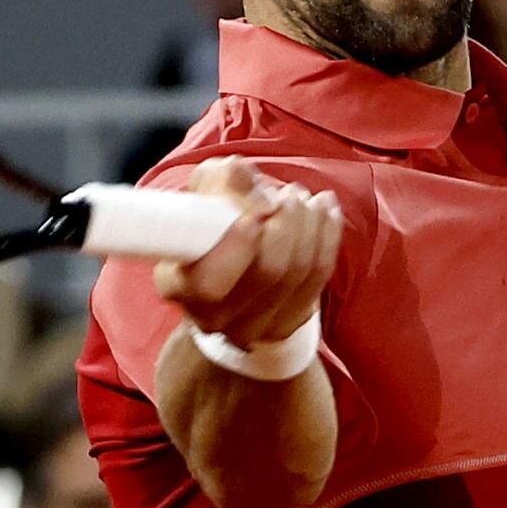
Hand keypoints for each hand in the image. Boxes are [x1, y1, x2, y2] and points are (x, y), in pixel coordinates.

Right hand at [154, 157, 342, 364]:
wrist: (228, 260)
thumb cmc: (211, 218)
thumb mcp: (206, 188)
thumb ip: (225, 179)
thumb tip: (256, 191)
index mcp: (178, 285)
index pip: (209, 282)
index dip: (238, 248)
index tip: (258, 213)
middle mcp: (211, 316)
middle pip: (267, 273)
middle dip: (288, 222)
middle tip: (288, 194)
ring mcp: (250, 328)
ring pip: (298, 273)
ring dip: (309, 225)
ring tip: (302, 198)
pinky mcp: (284, 325)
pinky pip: (319, 279)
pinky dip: (327, 237)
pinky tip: (325, 211)